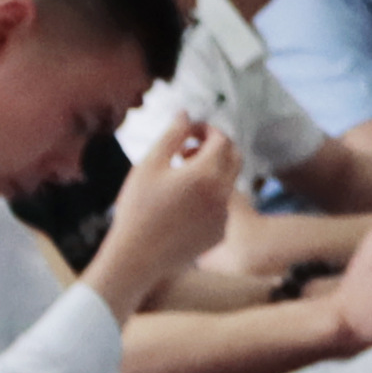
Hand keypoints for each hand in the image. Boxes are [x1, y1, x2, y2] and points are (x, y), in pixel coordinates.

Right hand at [84, 120, 240, 307]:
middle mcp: (222, 195)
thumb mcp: (149, 165)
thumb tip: (186, 114)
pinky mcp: (219, 233)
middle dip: (216, 147)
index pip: (221, 138)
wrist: (136, 258)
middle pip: (235, 158)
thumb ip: (172, 135)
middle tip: (188, 150)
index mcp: (206, 174)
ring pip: (227, 182)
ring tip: (178, 178)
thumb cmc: (137, 208)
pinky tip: (180, 206)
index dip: (205, 129)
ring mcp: (224, 216)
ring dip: (210, 172)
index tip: (188, 132)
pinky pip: (221, 206)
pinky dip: (207, 197)